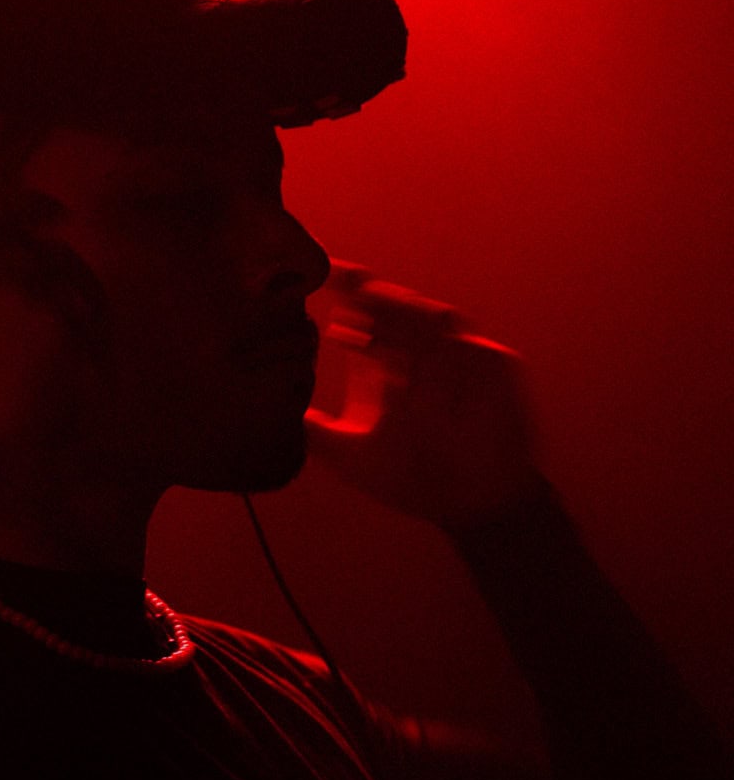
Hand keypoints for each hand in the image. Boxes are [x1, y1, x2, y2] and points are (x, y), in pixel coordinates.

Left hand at [305, 261, 541, 528]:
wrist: (468, 507)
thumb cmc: (411, 476)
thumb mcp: (353, 456)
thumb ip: (318, 434)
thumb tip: (279, 419)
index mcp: (389, 358)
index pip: (369, 311)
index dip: (350, 287)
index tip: (324, 272)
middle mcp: (425, 350)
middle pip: (400, 306)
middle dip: (377, 296)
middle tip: (350, 287)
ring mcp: (466, 355)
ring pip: (438, 318)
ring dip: (410, 315)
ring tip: (380, 315)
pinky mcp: (500, 370)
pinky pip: (478, 352)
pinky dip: (453, 351)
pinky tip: (426, 358)